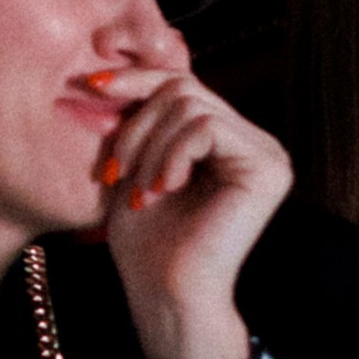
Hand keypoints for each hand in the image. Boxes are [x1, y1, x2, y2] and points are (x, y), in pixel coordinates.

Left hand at [88, 70, 292, 358]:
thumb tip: (106, 63)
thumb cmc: (146, 242)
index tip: (90, 85)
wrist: (165, 295)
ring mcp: (266, 152)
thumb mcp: (132, 165)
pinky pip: (208, 127)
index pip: (181, 84)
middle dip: (137, 125)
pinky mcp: (268, 168)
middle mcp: (252, 141)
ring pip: (192, 105)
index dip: (135, 77)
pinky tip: (165, 189)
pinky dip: (174, 154)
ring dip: (151, 147)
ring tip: (141, 190)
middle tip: (115, 172)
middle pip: (184, 88)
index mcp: (225, 139)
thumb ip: (135, 119)